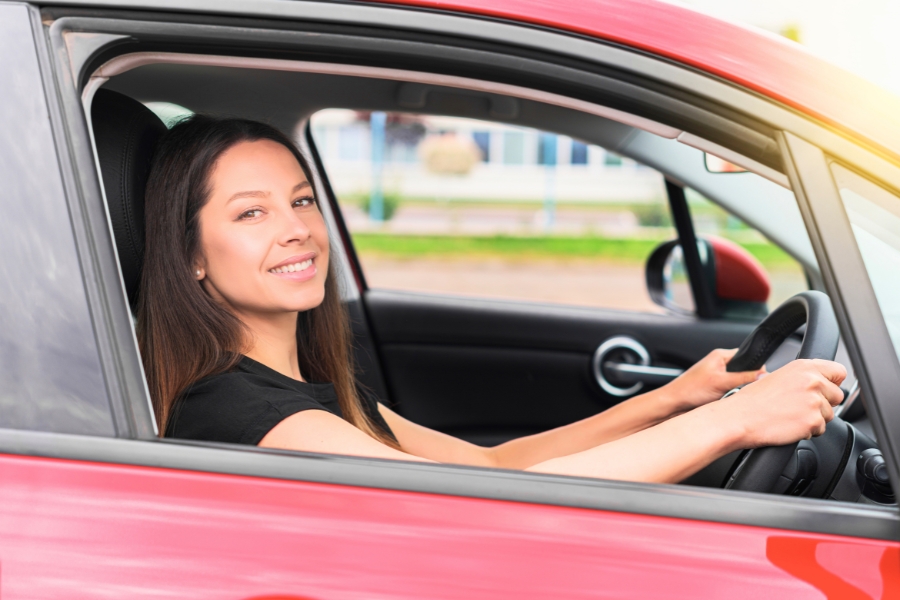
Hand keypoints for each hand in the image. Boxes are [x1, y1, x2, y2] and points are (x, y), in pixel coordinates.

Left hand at [663, 348, 764, 411]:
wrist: (673, 404)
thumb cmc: (690, 389)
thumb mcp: (722, 382)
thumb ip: (744, 378)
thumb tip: (764, 375)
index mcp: (721, 355)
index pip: (748, 357)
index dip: (756, 368)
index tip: (762, 379)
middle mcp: (719, 364)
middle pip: (745, 371)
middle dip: (747, 382)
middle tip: (743, 390)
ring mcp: (717, 377)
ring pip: (739, 383)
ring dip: (738, 391)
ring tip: (730, 396)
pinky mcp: (715, 389)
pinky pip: (731, 392)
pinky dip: (732, 397)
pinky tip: (727, 402)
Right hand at [717, 359, 845, 448]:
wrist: (740, 418)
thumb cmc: (752, 400)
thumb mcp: (778, 376)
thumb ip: (802, 377)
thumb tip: (819, 384)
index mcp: (803, 367)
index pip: (838, 371)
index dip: (832, 382)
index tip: (825, 389)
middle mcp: (813, 381)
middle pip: (837, 395)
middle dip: (824, 403)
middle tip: (800, 406)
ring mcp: (815, 402)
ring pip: (829, 414)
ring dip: (814, 418)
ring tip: (791, 416)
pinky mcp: (813, 421)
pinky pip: (820, 429)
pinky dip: (807, 431)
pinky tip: (789, 425)